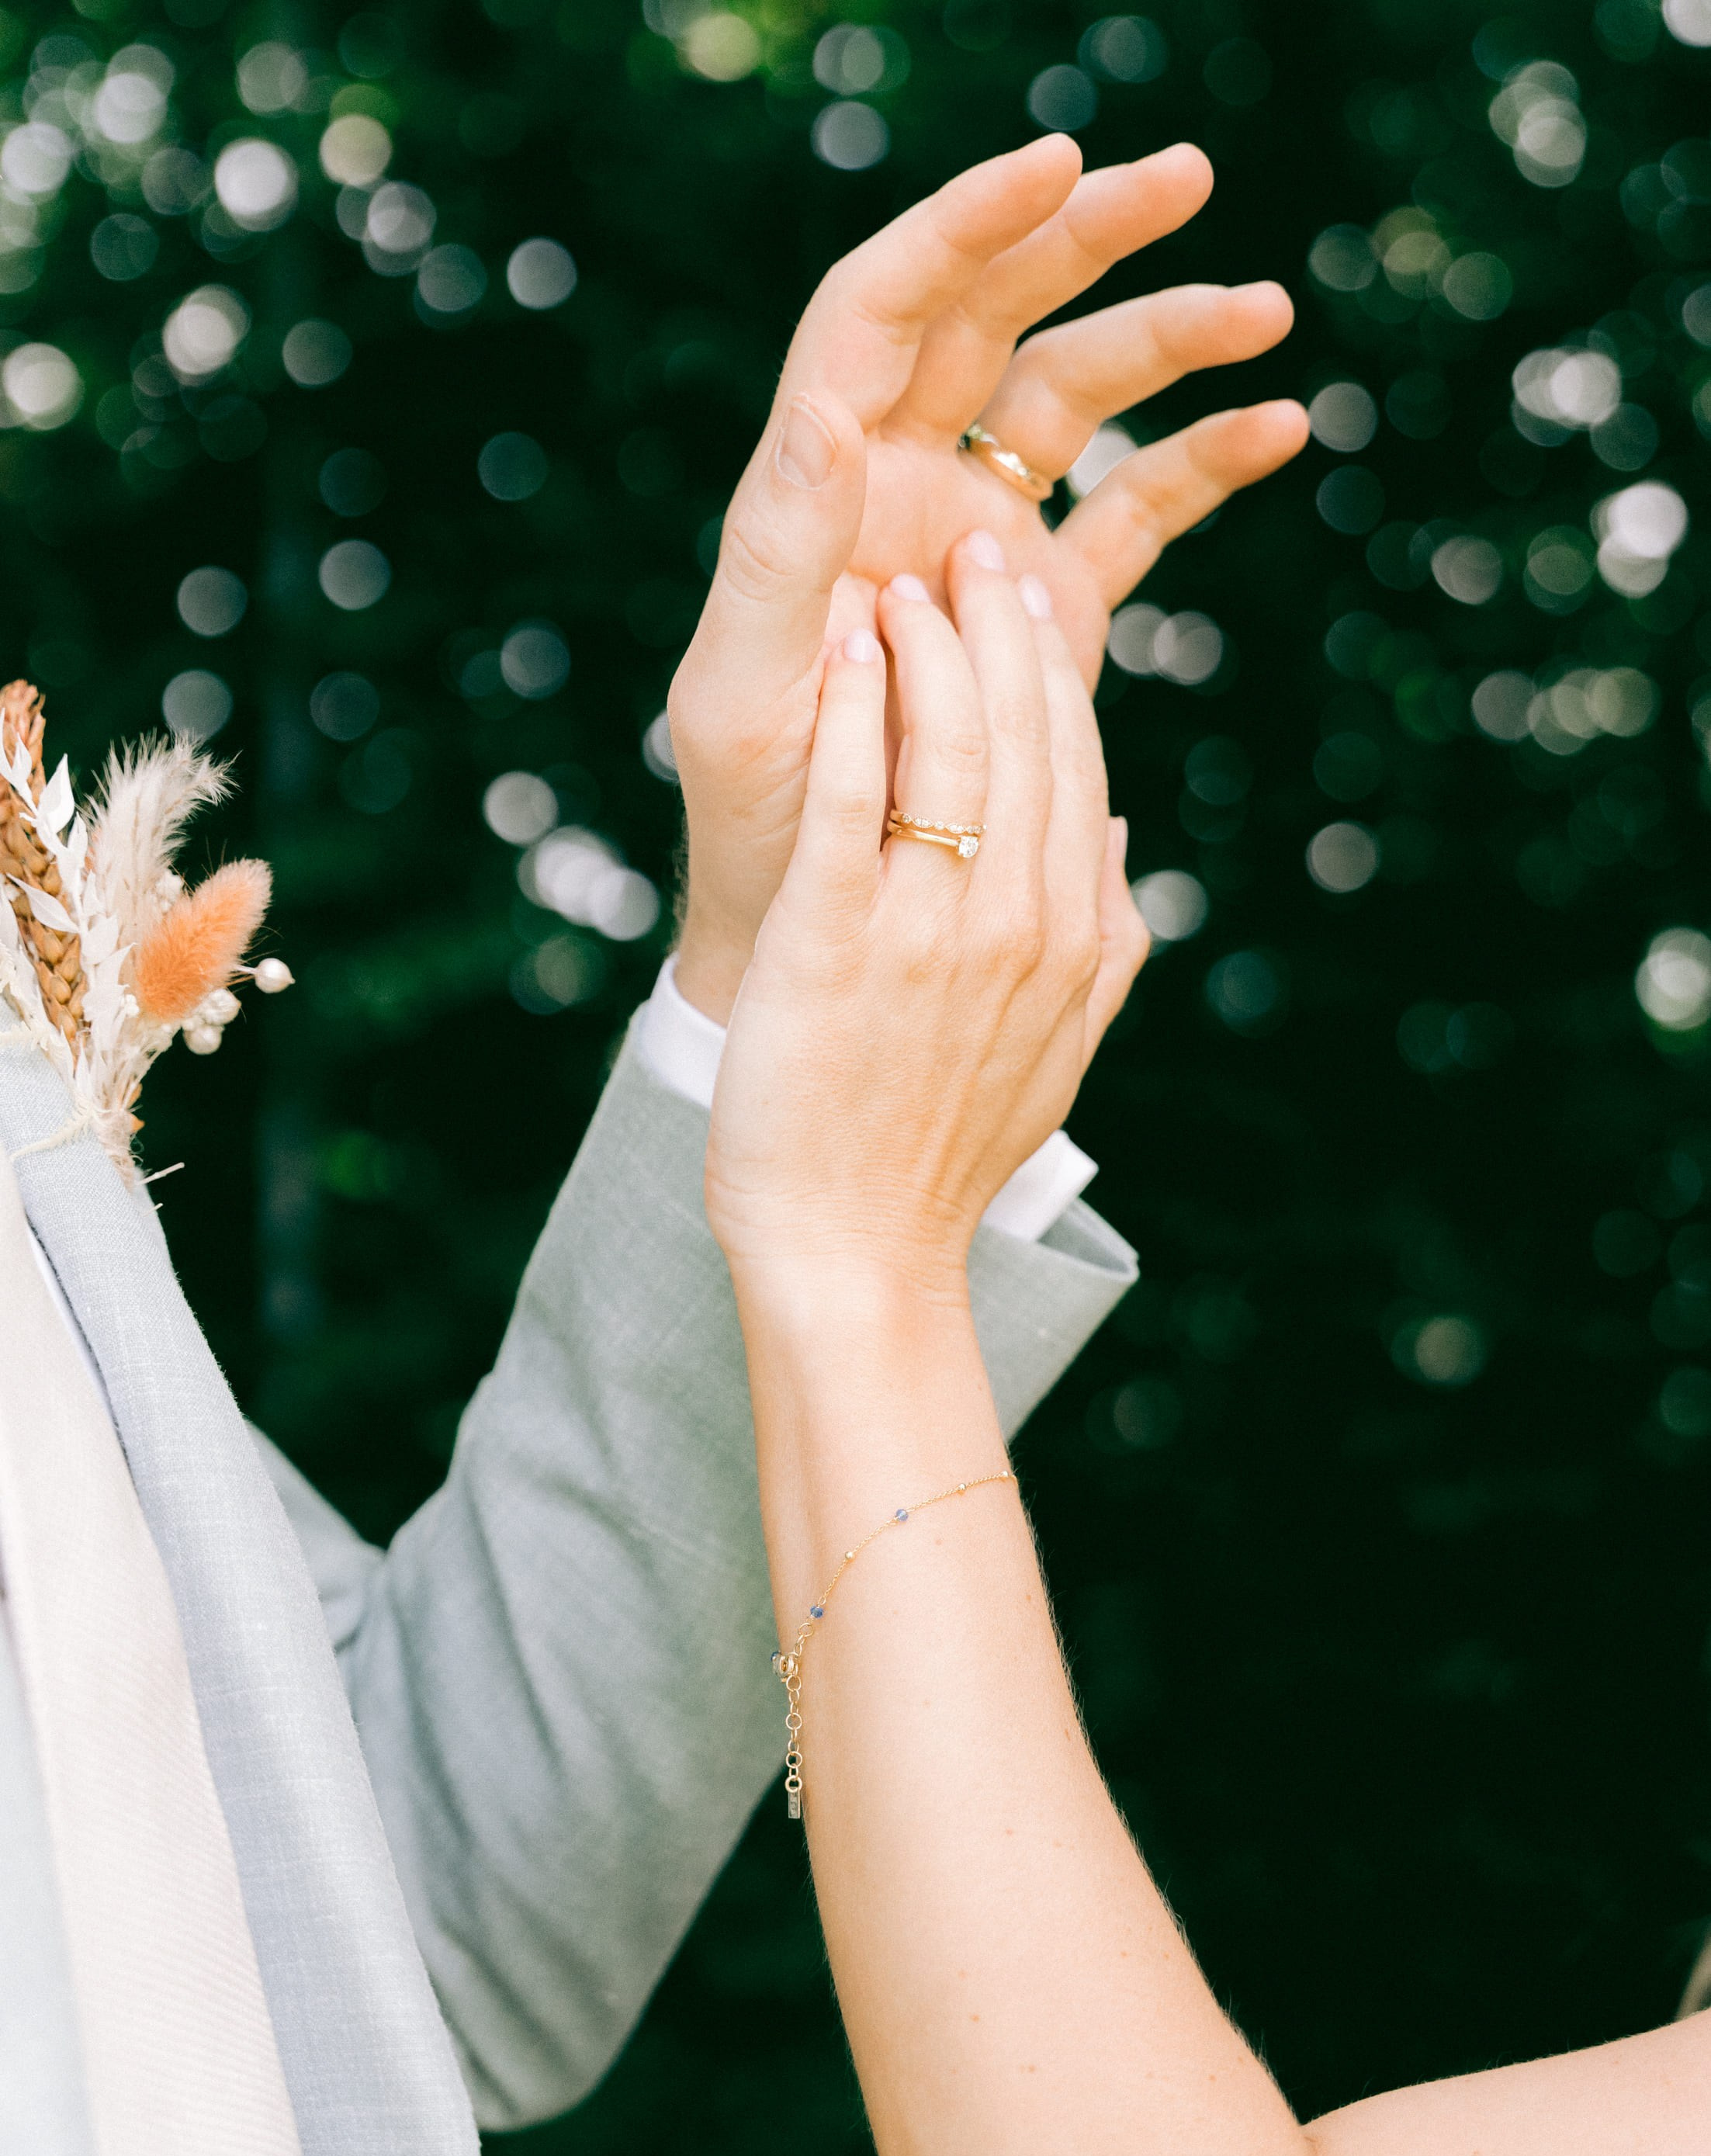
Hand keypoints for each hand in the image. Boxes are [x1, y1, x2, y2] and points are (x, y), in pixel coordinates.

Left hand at [671, 135, 1306, 1022]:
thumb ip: (779, 550)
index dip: (961, 229)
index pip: (883, 308)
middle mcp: (900, 482)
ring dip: (1168, 341)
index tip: (1054, 169)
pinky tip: (1279, 428)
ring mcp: (980, 536)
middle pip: (994, 316)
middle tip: (1183, 176)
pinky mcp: (1046, 606)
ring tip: (1265, 311)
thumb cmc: (751, 817)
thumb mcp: (742, 691)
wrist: (815, 917)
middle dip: (1086, 240)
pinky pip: (1133, 507)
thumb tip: (825, 410)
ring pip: (1078, 396)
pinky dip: (1200, 464)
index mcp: (820, 483)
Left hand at [704, 532, 1146, 1299]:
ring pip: (951, 746)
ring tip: (903, 580)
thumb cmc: (942, 1155)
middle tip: (970, 550)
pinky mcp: (837, 939)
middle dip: (1000, 627)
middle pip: (1025, 735)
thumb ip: (1105, 940)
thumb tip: (1121, 833)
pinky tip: (846, 647)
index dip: (1051, 670)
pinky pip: (857, 797)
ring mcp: (930, 929)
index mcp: (1072, 938)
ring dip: (929, 647)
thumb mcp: (1059, 1048)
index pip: (1078, 766)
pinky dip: (856, 711)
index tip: (1024, 599)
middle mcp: (1016, 921)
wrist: (860, 1253)